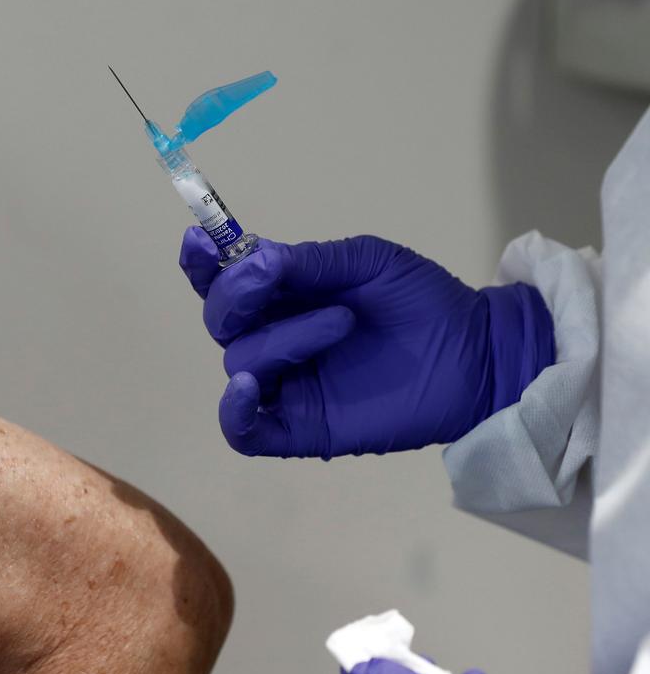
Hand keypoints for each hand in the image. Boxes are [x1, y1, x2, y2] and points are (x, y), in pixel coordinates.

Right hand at [179, 228, 554, 457]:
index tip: (199, 242)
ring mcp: (285, 385)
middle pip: (220, 321)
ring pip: (239, 361)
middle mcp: (275, 338)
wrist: (474, 353)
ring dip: (282, 338)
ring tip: (341, 324)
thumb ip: (307, 262)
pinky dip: (233, 410)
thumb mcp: (366, 261)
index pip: (222, 282)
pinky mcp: (299, 427)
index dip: (202, 264)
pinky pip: (243, 431)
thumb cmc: (421, 301)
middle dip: (235, 297)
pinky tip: (247, 386)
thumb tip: (250, 261)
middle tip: (271, 279)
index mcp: (284, 296)